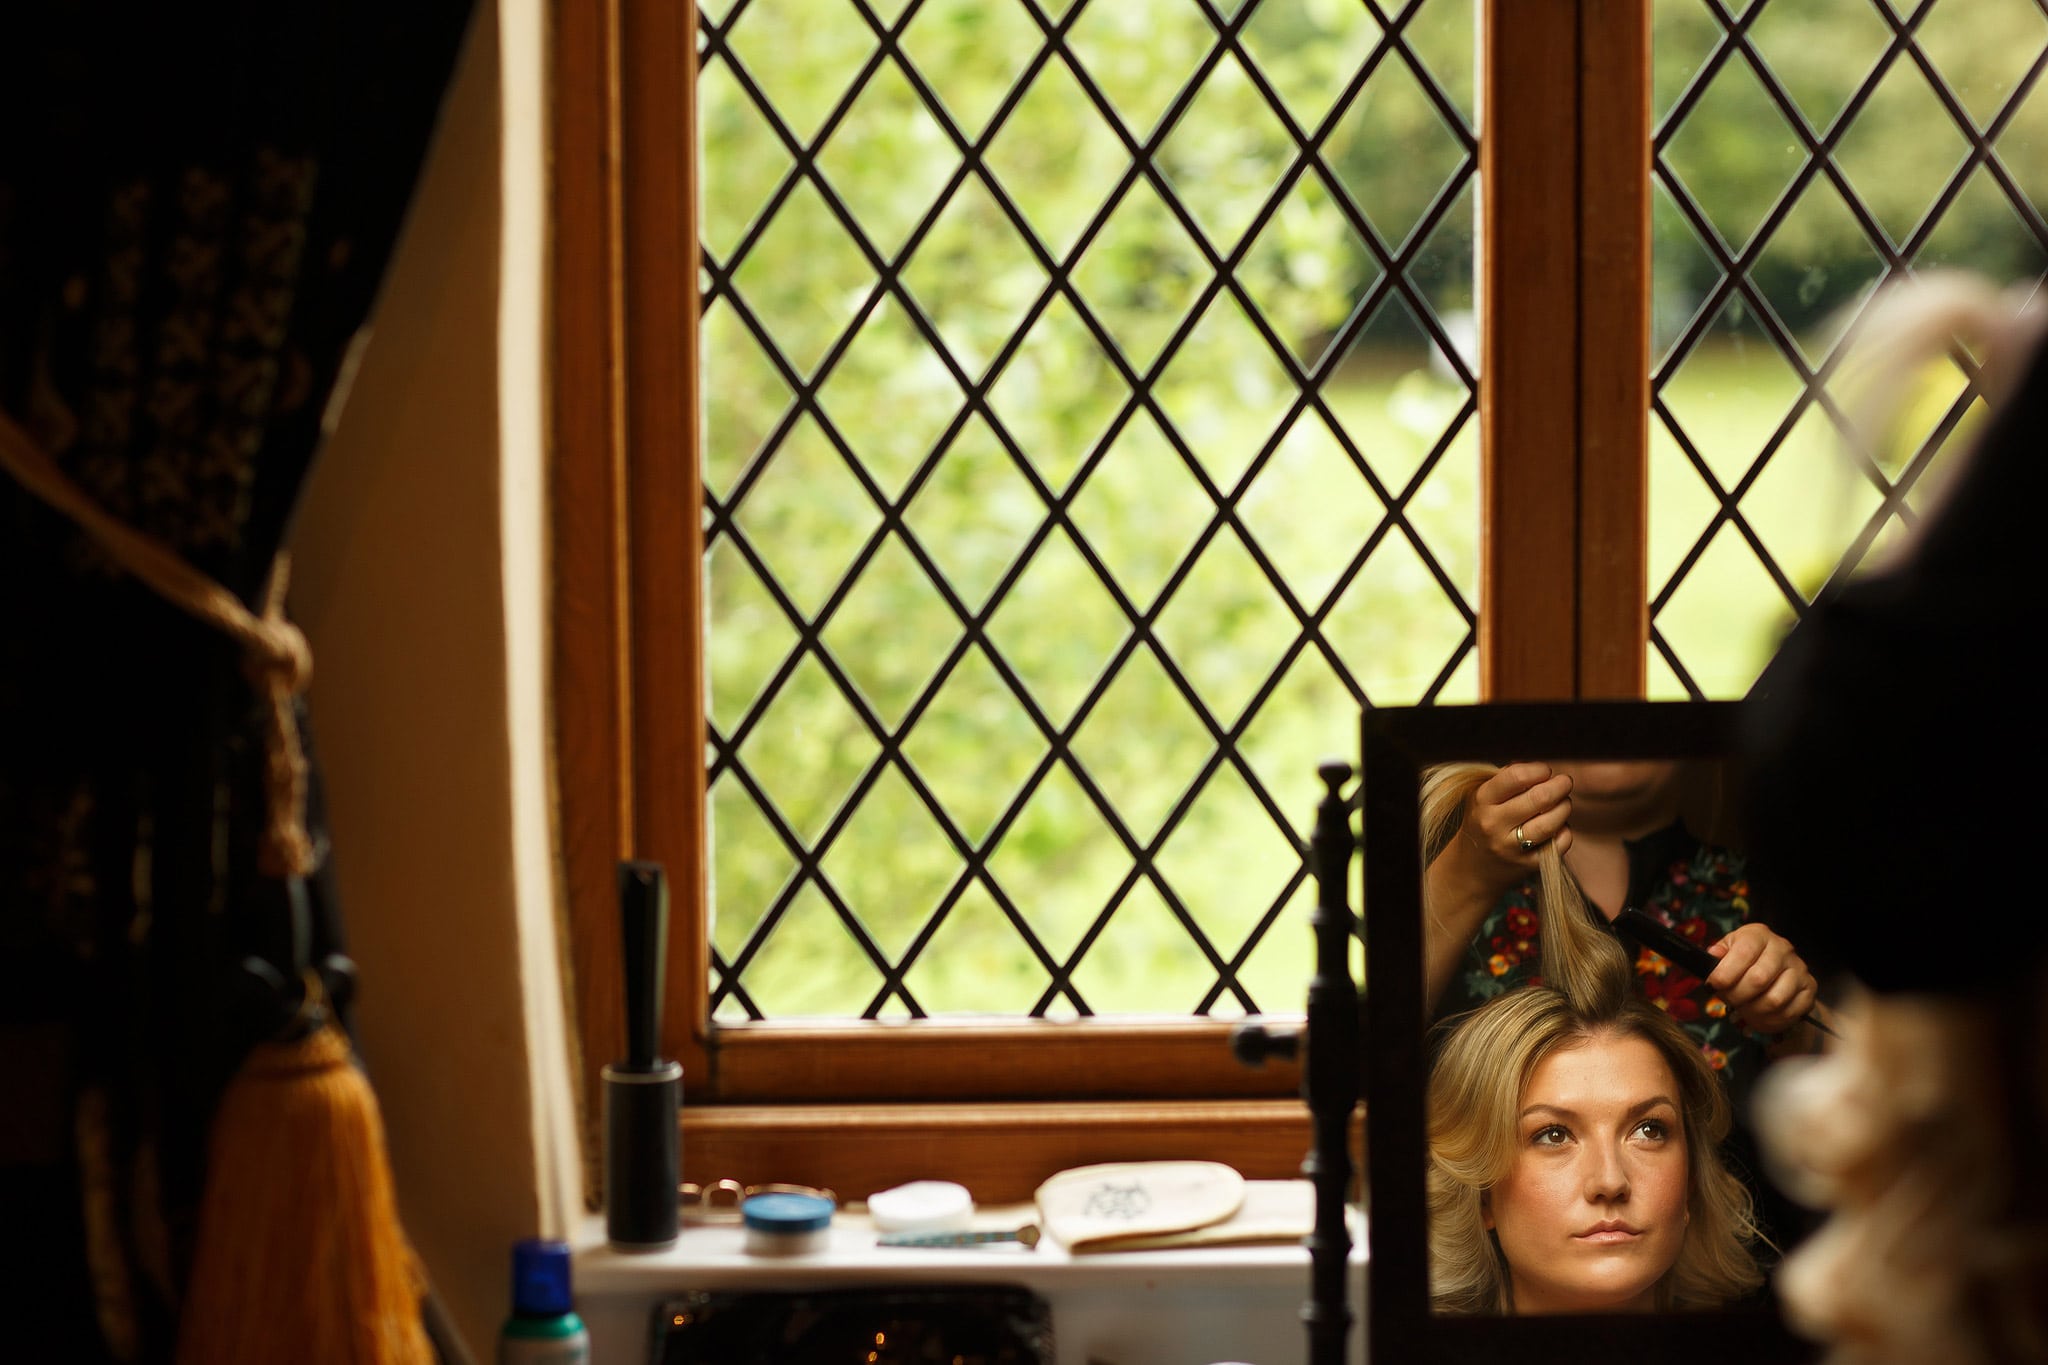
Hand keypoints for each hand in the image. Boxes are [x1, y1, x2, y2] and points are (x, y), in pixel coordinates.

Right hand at [1448, 761, 1573, 893]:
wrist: (1472, 868)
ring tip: (1563, 803)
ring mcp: (1510, 847)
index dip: (1538, 770)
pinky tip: (1557, 826)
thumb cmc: (1483, 822)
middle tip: (1565, 782)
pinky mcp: (1528, 865)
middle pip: (1539, 799)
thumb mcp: (1483, 796)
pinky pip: (1559, 843)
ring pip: (1551, 823)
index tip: (1545, 771)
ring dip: (1564, 807)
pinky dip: (1564, 831)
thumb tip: (1540, 767)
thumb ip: (1508, 778)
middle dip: (1560, 786)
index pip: (1516, 777)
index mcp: (1482, 800)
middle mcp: (1493, 824)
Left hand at [1706, 923, 1817, 1035]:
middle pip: (1758, 980)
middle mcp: (1783, 949)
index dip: (1725, 974)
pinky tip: (1759, 1017)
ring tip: (1743, 1010)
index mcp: (1759, 935)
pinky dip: (1770, 1021)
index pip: (1743, 953)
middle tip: (1728, 1001)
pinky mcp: (1809, 988)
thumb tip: (1712, 955)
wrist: (1776, 967)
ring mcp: (1799, 969)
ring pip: (1774, 1000)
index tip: (1713, 986)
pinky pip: (1789, 1013)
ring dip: (1752, 1012)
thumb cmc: (1744, 958)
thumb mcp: (1728, 949)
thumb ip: (1718, 953)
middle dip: (1736, 996)